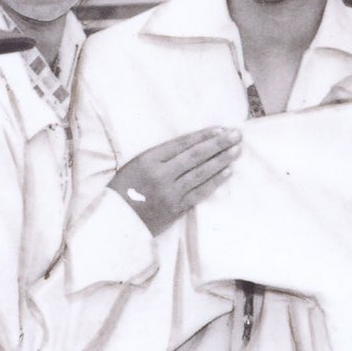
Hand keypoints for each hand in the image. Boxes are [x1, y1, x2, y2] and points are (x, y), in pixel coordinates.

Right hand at [110, 128, 241, 233]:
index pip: (182, 144)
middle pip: (196, 156)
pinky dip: (215, 181)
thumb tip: (191, 145)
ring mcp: (170, 193)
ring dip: (221, 161)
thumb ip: (159, 156)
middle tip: (236, 135)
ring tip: (237, 150)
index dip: (203, 136)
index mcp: (148, 160)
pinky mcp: (176, 209)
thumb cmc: (123, 190)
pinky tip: (227, 171)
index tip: (220, 129)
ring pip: (201, 173)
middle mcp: (161, 175)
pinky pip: (200, 192)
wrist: (115, 221)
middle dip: (218, 144)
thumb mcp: (135, 165)